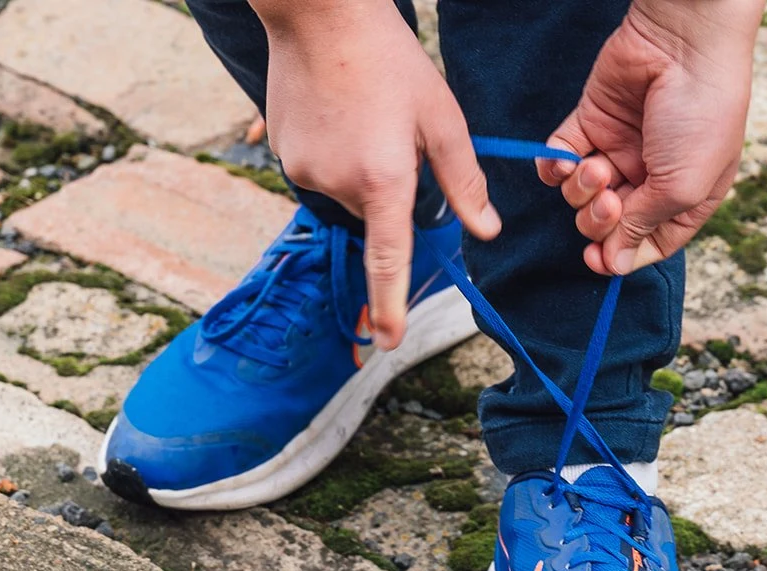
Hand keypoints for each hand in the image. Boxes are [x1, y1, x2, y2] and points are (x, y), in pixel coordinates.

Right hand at [259, 1, 499, 348]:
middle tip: (389, 129)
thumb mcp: (441, 116)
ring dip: (359, 167)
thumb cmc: (389, 59)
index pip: (388, 260)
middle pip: (374, 213)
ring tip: (361, 111)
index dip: (390, 305)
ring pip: (345, 191)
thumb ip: (463, 180)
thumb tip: (484, 230)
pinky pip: (318, 170)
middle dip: (387, 187)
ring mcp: (304, 171)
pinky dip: (333, 151)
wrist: (318, 12)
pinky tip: (337, 110)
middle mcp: (338, 184)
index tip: (388, 341)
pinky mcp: (282, 154)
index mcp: (384, 180)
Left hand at [541, 0, 762, 275]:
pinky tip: (560, 163)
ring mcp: (619, 149)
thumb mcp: (683, 186)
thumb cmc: (702, 116)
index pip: (648, 243)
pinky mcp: (590, 123)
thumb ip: (646, 226)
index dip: (620, 256)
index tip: (598, 260)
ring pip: (580, 196)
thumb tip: (616, 263)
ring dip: (580, 191)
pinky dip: (553, 167)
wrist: (685, 43)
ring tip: (597, 168)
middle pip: (609, 224)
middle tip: (608, 202)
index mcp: (685, 197)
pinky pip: (559, 160)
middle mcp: (651, 177)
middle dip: (599, 222)